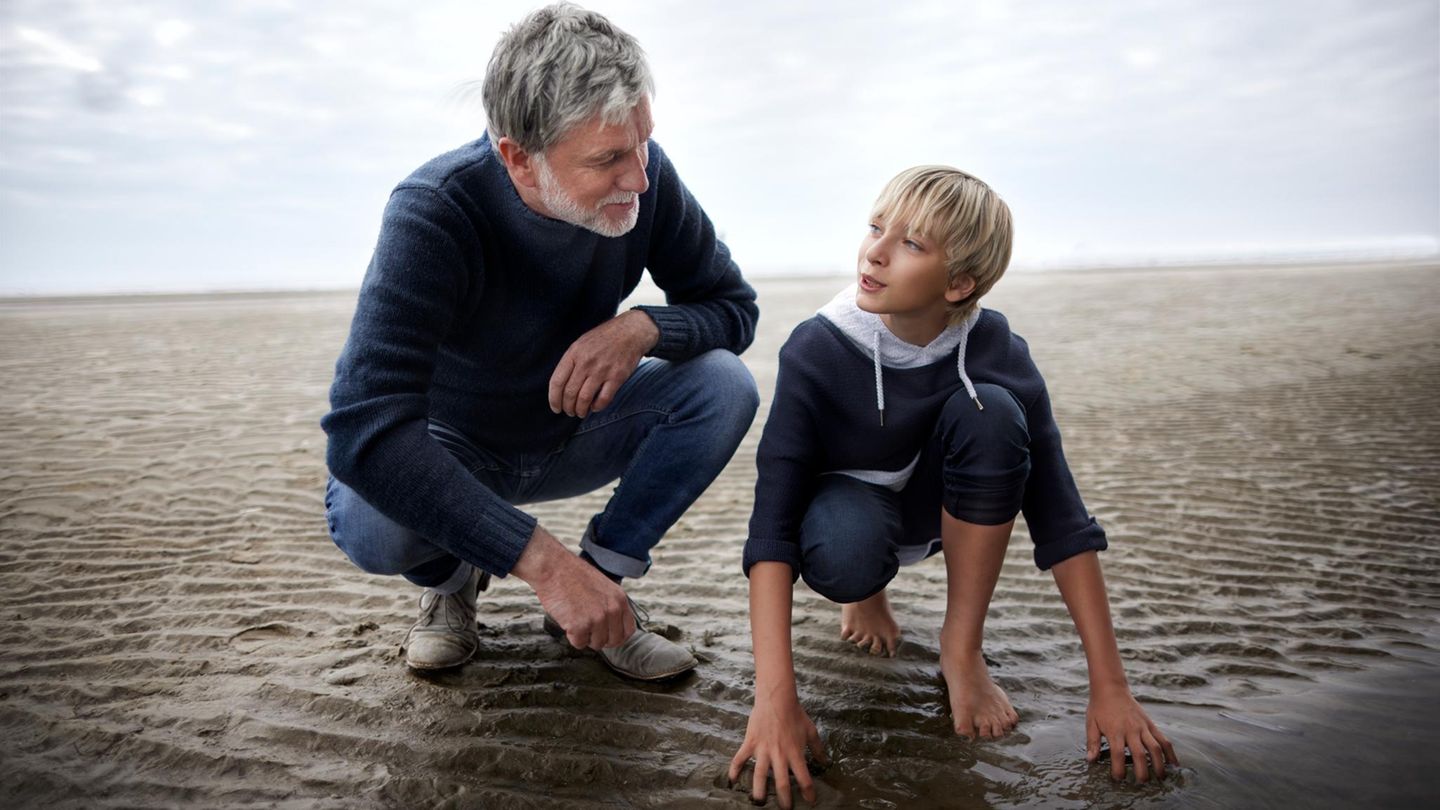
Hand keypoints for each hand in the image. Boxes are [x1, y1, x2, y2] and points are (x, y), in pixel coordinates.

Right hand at [511, 525, 633, 649]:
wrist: (553, 567)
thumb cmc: (572, 574)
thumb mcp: (603, 586)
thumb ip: (610, 605)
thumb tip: (611, 625)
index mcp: (620, 599)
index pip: (628, 630)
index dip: (617, 636)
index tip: (608, 636)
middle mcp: (612, 610)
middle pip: (614, 641)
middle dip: (600, 638)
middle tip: (588, 629)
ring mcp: (597, 619)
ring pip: (596, 644)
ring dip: (585, 636)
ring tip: (575, 618)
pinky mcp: (580, 626)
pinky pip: (579, 643)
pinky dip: (571, 636)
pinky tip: (568, 620)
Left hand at [548, 310, 658, 417]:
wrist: (630, 332)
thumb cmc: (603, 339)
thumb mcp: (580, 343)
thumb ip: (570, 362)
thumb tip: (561, 386)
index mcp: (574, 353)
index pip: (557, 381)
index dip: (554, 399)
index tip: (555, 408)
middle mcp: (586, 362)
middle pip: (569, 393)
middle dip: (567, 407)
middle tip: (569, 412)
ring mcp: (602, 370)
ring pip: (584, 399)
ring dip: (580, 410)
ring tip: (580, 413)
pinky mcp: (617, 377)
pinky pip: (603, 399)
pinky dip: (597, 407)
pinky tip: (595, 407)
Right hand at [728, 690, 826, 808]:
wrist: (777, 699)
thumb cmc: (795, 714)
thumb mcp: (811, 731)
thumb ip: (817, 749)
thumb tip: (826, 762)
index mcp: (796, 753)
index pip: (804, 778)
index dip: (808, 792)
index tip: (810, 801)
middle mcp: (780, 755)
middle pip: (782, 782)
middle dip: (784, 799)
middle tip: (785, 809)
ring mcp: (763, 750)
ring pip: (759, 775)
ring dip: (759, 790)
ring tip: (759, 802)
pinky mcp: (751, 743)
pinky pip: (740, 759)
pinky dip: (734, 769)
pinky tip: (731, 780)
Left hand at [1086, 688, 1178, 782]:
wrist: (1111, 688)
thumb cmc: (1099, 707)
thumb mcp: (1091, 723)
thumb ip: (1092, 742)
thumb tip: (1090, 760)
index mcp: (1115, 731)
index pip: (1118, 754)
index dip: (1118, 769)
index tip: (1118, 779)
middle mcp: (1131, 729)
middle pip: (1139, 753)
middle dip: (1142, 771)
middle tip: (1142, 783)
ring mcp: (1143, 726)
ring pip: (1155, 747)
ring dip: (1159, 764)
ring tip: (1161, 777)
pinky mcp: (1150, 724)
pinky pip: (1163, 739)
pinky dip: (1170, 752)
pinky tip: (1173, 764)